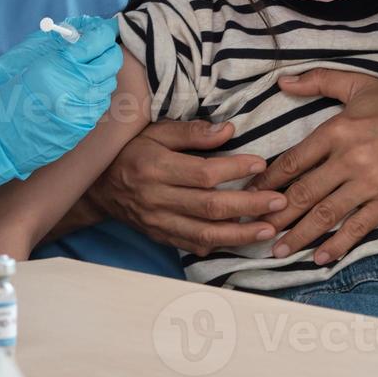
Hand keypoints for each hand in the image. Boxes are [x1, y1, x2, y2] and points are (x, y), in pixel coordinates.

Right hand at [0, 15, 113, 115]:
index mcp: (61, 64)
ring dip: (104, 70)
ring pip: (110, 81)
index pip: (97, 40)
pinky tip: (85, 89)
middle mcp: (77, 86)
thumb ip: (60, 44)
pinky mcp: (85, 123)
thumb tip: (82, 30)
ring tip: (90, 67)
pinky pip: (102, 101)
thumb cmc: (10, 95)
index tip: (105, 28)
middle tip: (101, 46)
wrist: (2, 136)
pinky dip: (98, 91)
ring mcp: (84, 107)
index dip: (104, 31)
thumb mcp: (32, 61)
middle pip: (111, 60)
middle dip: (108, 49)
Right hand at [87, 120, 283, 255]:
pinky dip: (220, 244)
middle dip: (249, 205)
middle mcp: (156, 198)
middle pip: (209, 206)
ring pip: (204, 233)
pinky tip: (243, 241)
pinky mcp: (161, 236)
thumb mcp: (155, 132)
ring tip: (269, 228)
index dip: (234, 169)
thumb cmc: (130, 152)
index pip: (203, 173)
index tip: (260, 163)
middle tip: (278, 201)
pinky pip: (193, 245)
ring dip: (241, 233)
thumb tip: (228, 131)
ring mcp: (158, 222)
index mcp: (155, 167)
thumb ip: (191, 133)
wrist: (98, 187)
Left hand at [254, 69, 377, 264]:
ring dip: (299, 234)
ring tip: (279, 250)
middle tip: (255, 229)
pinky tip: (321, 257)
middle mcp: (348, 159)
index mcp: (336, 130)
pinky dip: (338, 244)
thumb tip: (283, 82)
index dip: (268, 181)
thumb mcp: (358, 84)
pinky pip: (359, 227)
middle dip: (276, 214)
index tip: (251, 194)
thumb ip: (317, 81)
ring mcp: (370, 183)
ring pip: (326, 214)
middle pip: (303, 192)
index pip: (292, 161)